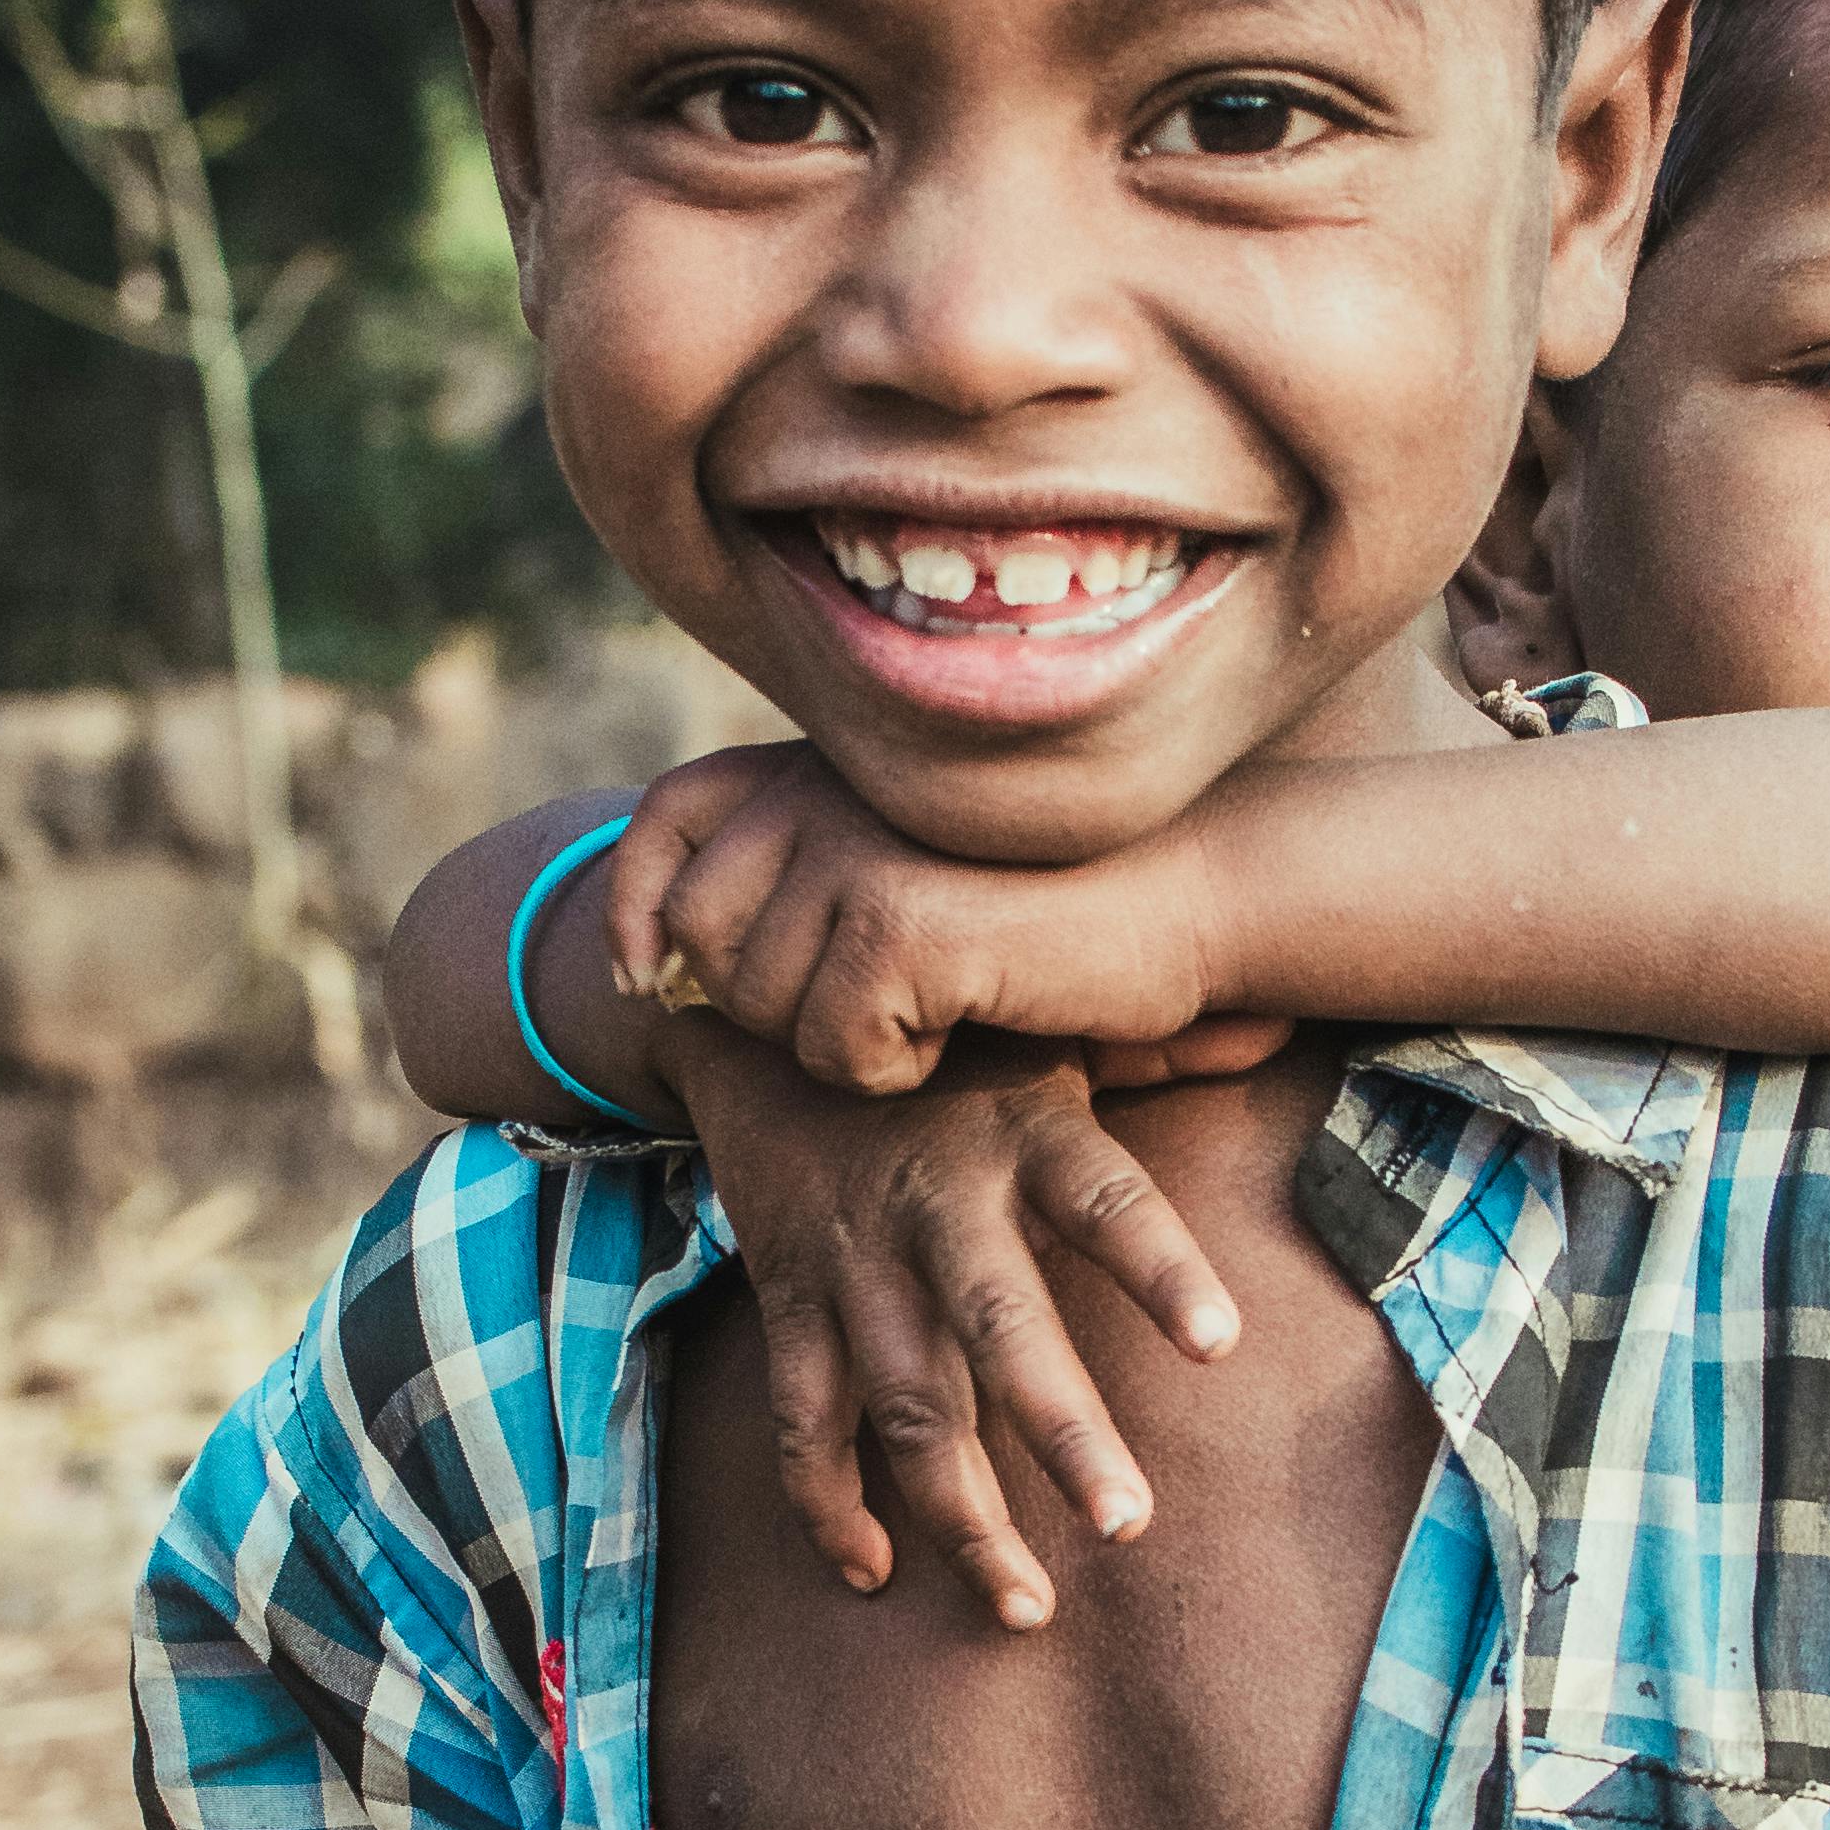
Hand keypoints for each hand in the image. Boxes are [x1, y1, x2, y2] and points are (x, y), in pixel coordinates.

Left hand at [605, 741, 1230, 1092]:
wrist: (1194, 898)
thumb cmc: (1056, 909)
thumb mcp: (905, 878)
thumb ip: (794, 892)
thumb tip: (656, 971)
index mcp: (818, 760)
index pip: (665, 817)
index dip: (635, 907)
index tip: (646, 981)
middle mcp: (821, 785)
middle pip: (701, 938)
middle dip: (767, 1004)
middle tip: (881, 1002)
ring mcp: (851, 846)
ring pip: (762, 1006)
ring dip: (843, 1043)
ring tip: (939, 1001)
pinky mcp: (892, 918)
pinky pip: (831, 1049)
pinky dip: (895, 1069)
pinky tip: (966, 1022)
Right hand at [661, 1014, 1249, 1629]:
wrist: (757, 1012)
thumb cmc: (948, 1036)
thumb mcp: (1050, 1019)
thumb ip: (1161, 1044)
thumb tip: (1278, 1028)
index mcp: (1026, 1134)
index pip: (1108, 1201)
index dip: (1159, 1270)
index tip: (1220, 1344)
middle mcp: (940, 1205)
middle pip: (1001, 1333)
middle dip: (1061, 1436)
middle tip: (1126, 1525)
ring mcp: (857, 1263)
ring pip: (905, 1407)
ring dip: (961, 1515)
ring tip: (1026, 1606)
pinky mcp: (789, 1300)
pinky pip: (802, 1421)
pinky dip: (828, 1504)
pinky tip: (874, 1575)